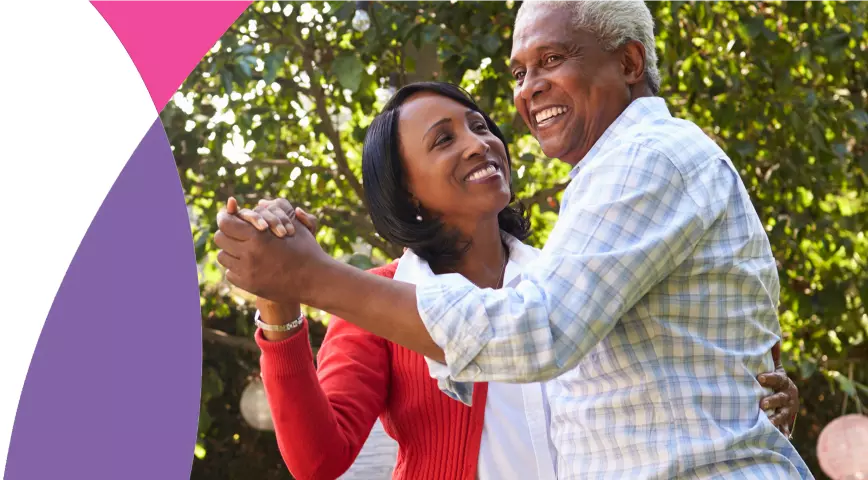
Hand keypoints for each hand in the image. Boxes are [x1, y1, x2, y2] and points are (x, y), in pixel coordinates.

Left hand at [214, 197, 330, 303]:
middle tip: (236, 233)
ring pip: (222, 257)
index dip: (226, 218)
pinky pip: (230, 274)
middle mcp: (249, 254)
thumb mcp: (294, 225)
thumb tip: (260, 202)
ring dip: (230, 251)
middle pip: (220, 239)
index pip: (225, 223)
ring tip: (243, 249)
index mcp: (259, 236)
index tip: (229, 217)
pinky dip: (236, 268)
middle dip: (227, 233)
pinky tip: (249, 264)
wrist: (315, 280)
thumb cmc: (306, 249)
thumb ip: (276, 211)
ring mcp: (247, 272)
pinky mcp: (249, 286)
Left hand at [758, 342, 797, 437]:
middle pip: (781, 398)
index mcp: (784, 382)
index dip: (769, 378)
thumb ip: (773, 356)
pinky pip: (786, 429)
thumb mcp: (775, 368)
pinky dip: (784, 434)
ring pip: (783, 415)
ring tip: (767, 422)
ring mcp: (789, 410)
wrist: (788, 397)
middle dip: (772, 401)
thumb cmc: (775, 381)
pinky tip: (781, 438)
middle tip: (761, 404)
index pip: (777, 379)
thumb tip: (774, 338)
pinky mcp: (787, 423)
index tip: (759, 378)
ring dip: (776, 419)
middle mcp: (789, 396)